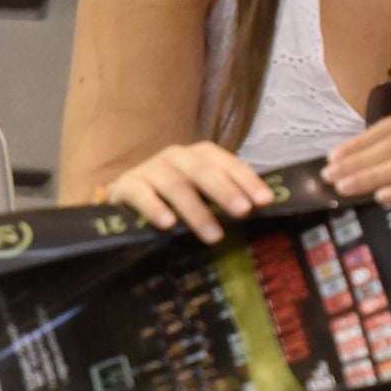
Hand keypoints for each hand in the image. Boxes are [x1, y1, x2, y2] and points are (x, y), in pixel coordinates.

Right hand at [102, 142, 275, 244]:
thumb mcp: (202, 195)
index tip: (265, 202)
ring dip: (196, 210)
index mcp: (202, 155)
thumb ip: (227, 200)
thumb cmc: (173, 198)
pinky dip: (155, 208)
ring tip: (213, 235)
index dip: (248, 181)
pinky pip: (141, 194)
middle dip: (226, 191)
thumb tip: (261, 214)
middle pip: (204, 171)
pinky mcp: (126, 185)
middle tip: (243, 212)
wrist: (125, 196)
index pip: (229, 164)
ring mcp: (151, 168)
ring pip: (176, 185)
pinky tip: (168, 225)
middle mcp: (178, 156)